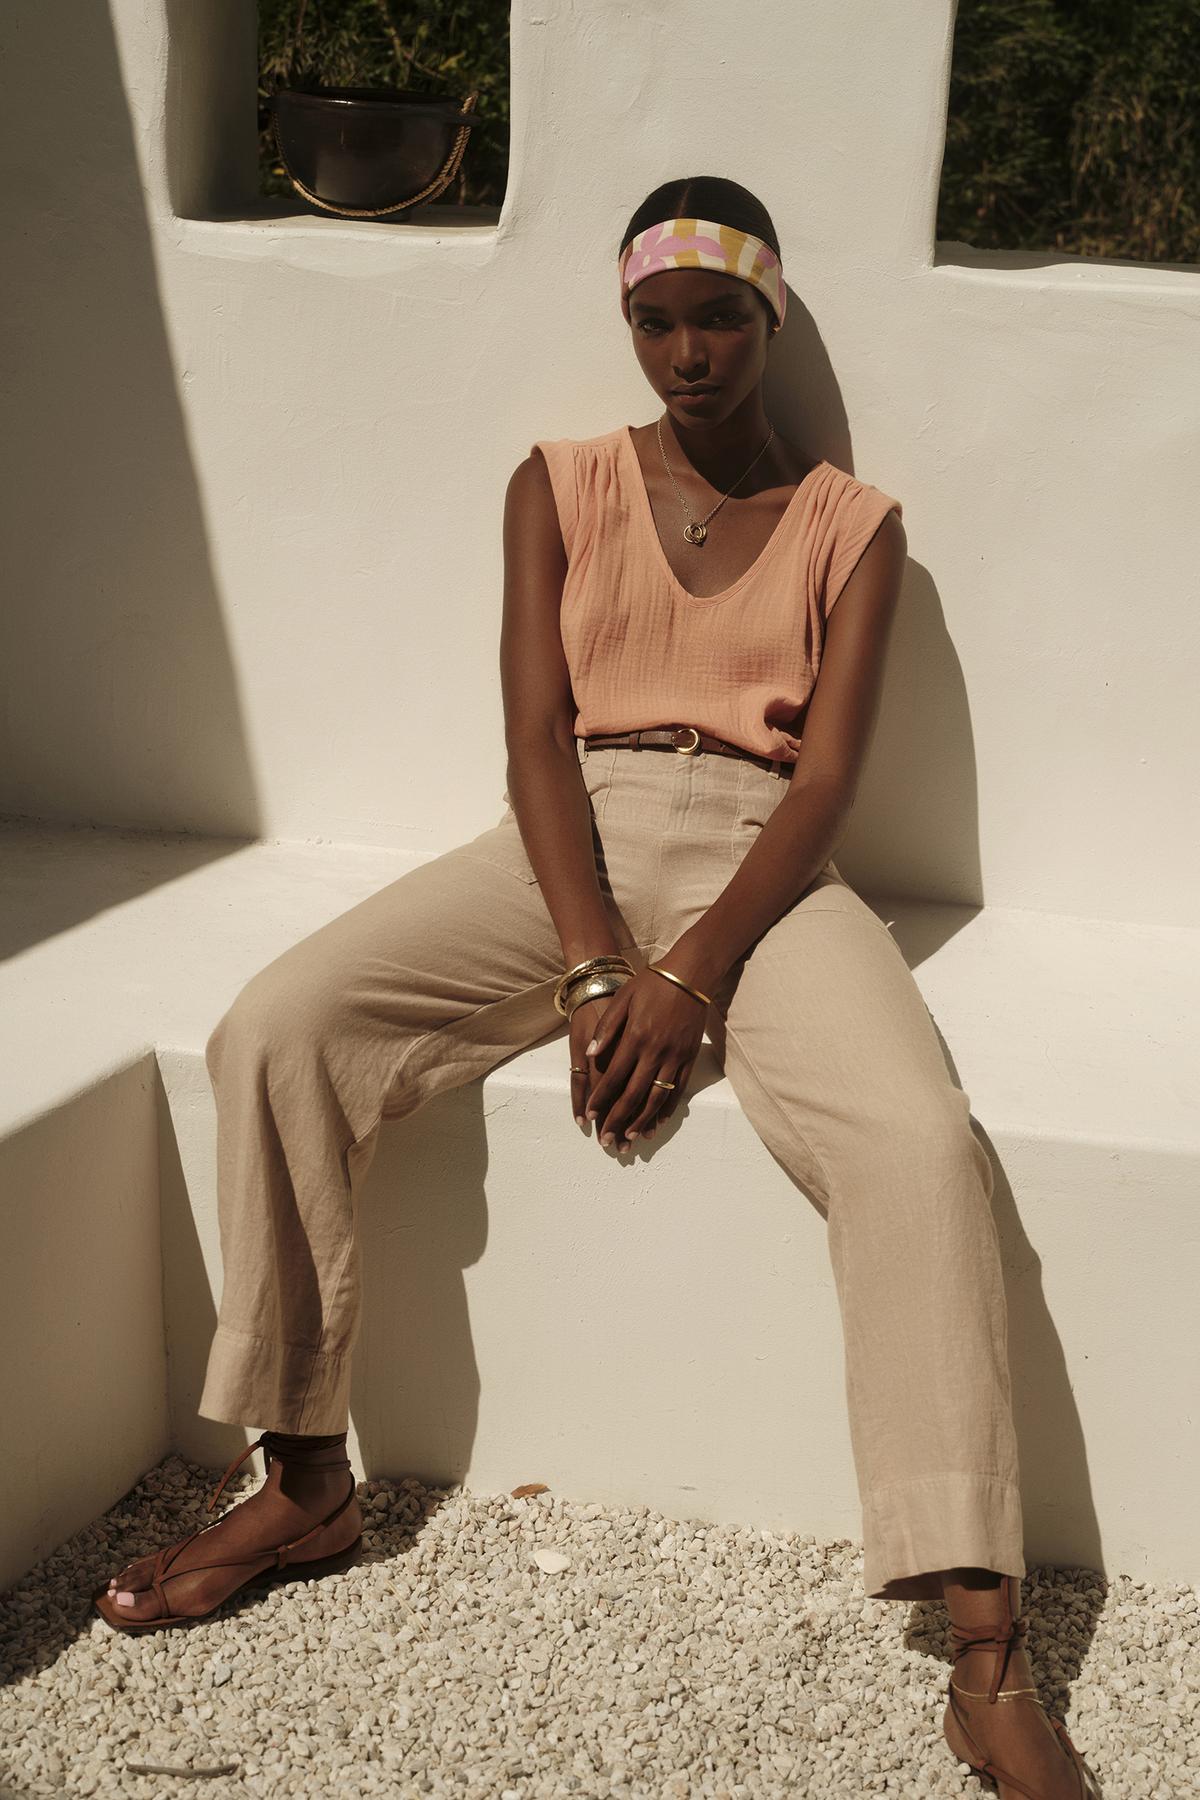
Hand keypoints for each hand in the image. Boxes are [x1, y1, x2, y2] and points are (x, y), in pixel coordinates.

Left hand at [578, 968, 705, 1149]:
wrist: (690, 975)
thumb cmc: (652, 983)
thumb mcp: (622, 998)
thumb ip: (606, 1028)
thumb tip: (589, 1055)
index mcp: (635, 1037)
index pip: (614, 1076)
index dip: (601, 1098)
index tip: (591, 1116)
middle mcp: (655, 1051)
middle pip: (633, 1094)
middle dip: (618, 1119)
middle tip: (607, 1140)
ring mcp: (675, 1056)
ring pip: (657, 1097)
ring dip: (642, 1120)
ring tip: (630, 1137)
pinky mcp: (689, 1058)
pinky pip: (678, 1089)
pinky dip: (667, 1109)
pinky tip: (657, 1122)